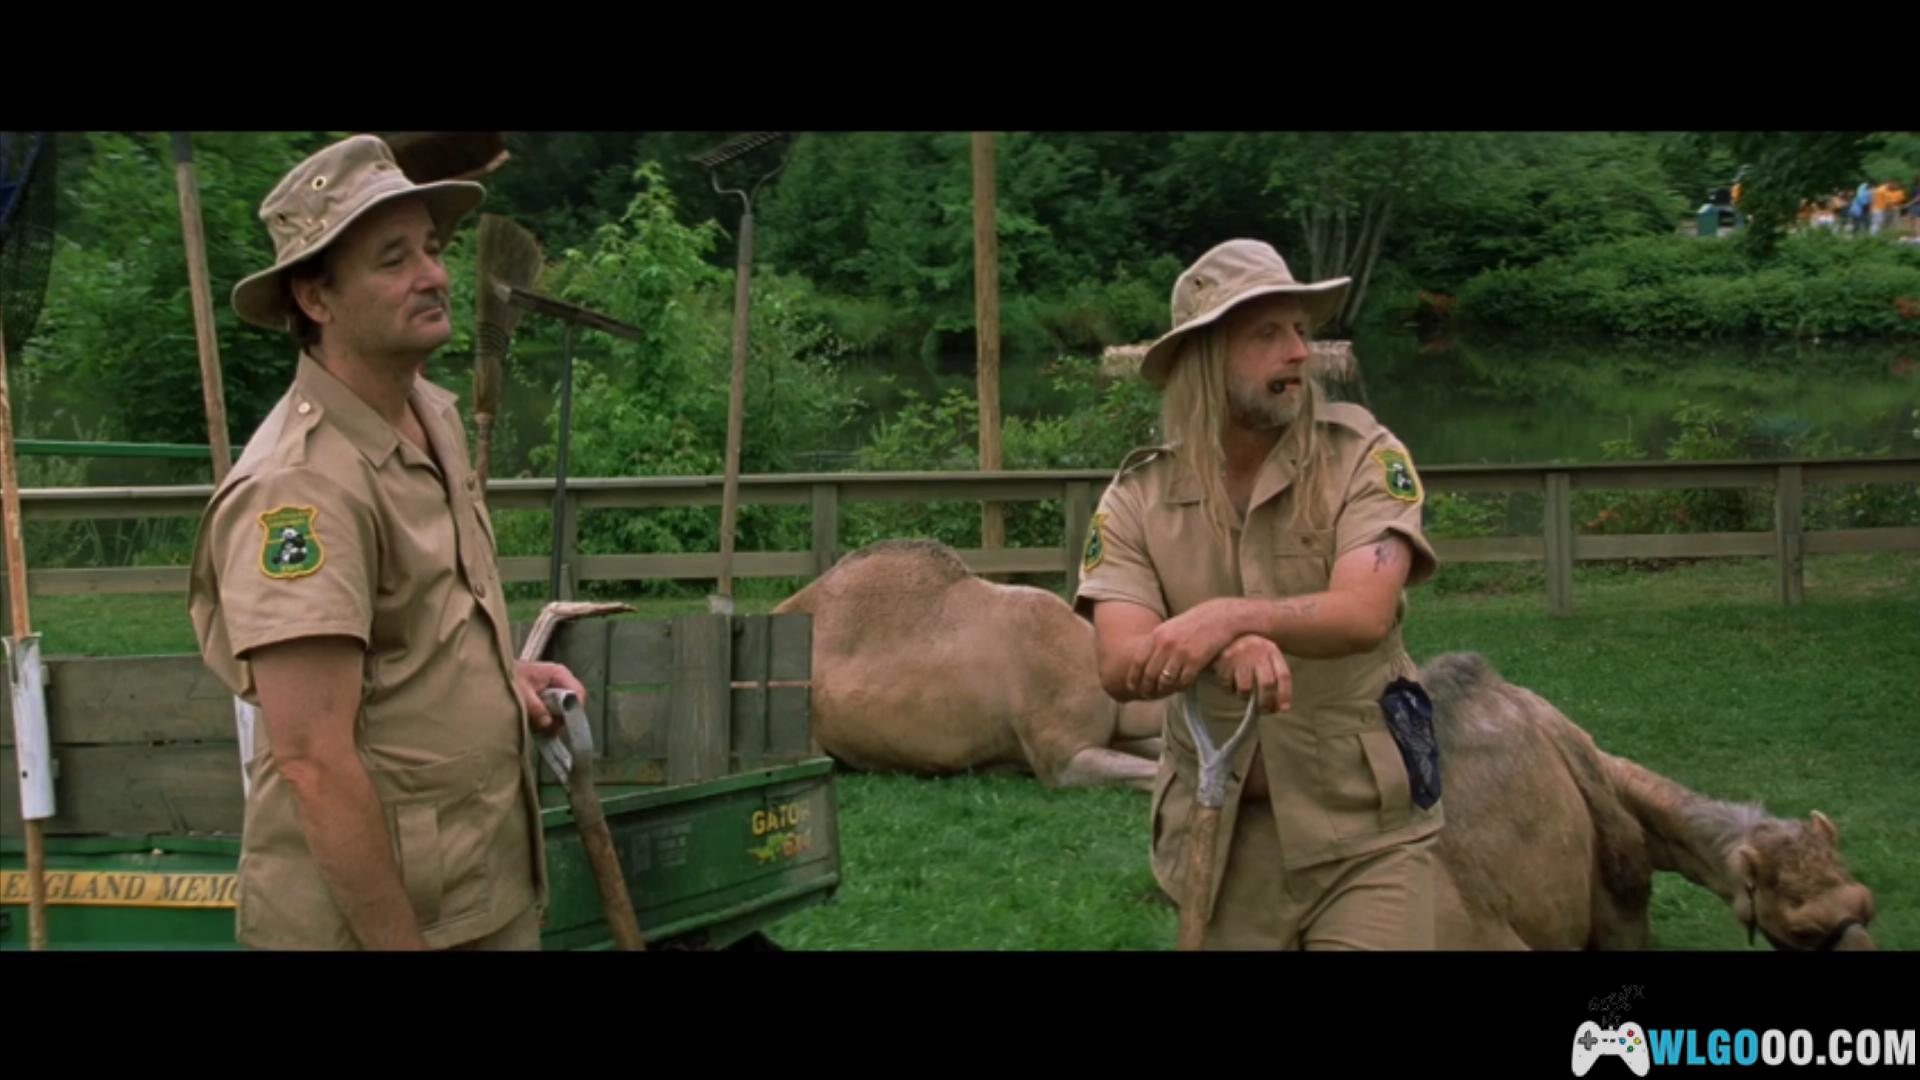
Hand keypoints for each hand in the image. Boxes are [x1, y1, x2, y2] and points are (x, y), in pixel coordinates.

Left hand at [513, 660, 586, 734]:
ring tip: (540, 728)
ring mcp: (557, 688)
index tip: (562, 724)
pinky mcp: (550, 697)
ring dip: (554, 720)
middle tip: (548, 729)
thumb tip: (548, 723)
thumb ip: (535, 707)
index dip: (574, 709)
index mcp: (558, 673)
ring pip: (566, 709)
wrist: (495, 674)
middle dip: (562, 718)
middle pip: (573, 702)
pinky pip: (557, 710)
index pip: (578, 692)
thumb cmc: (510, 678)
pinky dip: (549, 719)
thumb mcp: (521, 692)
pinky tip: (538, 724)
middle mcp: (562, 680)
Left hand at [1127, 600, 1243, 697]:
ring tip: (1166, 692)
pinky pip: (1183, 681)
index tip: (1132, 687)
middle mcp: (1166, 643)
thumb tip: (1146, 661)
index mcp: (1158, 635)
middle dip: (1147, 688)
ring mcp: (1181, 652)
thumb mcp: (1172, 627)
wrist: (1221, 617)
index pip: (1138, 661)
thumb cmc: (1196, 623)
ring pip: (1165, 681)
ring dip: (1165, 690)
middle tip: (1148, 695)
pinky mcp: (1196, 660)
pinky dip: (1181, 687)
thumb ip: (1159, 642)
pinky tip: (1182, 686)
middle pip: (1150, 674)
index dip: (1133, 677)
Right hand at [1212, 635, 1291, 714]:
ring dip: (1244, 697)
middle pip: (1267, 684)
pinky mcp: (1223, 659)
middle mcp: (1258, 651)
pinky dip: (1229, 689)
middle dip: (1266, 702)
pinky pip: (1227, 685)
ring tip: (1242, 693)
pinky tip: (1229, 683)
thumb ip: (1273, 678)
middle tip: (1263, 710)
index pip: (1283, 675)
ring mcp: (1240, 655)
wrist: (1225, 630)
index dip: (1285, 694)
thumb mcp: (1265, 657)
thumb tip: (1280, 708)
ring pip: (1245, 688)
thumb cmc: (1250, 652)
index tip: (1283, 709)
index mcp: (1272, 650)